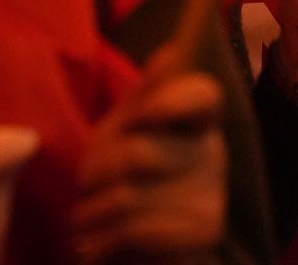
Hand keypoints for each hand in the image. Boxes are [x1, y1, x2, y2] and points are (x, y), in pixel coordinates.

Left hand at [73, 53, 226, 264]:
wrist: (129, 252)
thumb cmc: (122, 182)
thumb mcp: (123, 132)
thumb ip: (144, 95)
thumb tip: (171, 52)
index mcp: (196, 122)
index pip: (203, 95)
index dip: (170, 101)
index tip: (140, 119)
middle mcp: (214, 155)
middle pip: (140, 153)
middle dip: (96, 173)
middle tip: (84, 187)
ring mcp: (213, 198)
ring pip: (131, 197)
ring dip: (91, 215)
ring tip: (83, 223)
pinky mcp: (203, 235)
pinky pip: (139, 232)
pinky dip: (104, 243)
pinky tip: (95, 248)